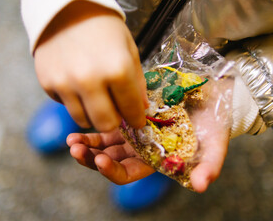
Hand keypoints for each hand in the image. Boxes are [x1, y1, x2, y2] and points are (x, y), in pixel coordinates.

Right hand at [34, 0, 147, 131]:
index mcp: (117, 69)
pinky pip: (66, 106)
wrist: (67, 9)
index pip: (131, 110)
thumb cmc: (104, 28)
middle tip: (115, 112)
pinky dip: (75, 101)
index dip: (136, 119)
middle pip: (106, 124)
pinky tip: (77, 84)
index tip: (136, 121)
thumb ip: (137, 82)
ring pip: (83, 120)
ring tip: (96, 97)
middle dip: (114, 122)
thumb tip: (141, 109)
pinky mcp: (48, 84)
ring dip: (93, 114)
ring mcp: (65, 84)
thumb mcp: (129, 49)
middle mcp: (90, 80)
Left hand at [67, 79, 232, 192]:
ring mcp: (132, 135)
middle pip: (110, 161)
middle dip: (91, 159)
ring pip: (104, 145)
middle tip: (76, 150)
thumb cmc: (213, 125)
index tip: (99, 161)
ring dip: (87, 144)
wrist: (211, 99)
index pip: (128, 174)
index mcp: (155, 163)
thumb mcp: (214, 145)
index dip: (113, 172)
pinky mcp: (129, 117)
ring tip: (72, 140)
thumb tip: (201, 186)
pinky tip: (80, 125)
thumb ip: (209, 166)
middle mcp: (140, 152)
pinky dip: (93, 126)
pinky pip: (107, 126)